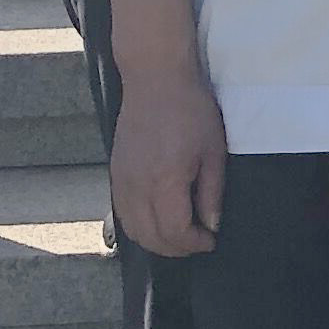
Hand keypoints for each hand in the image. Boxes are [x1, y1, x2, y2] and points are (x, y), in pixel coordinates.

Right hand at [111, 67, 229, 255]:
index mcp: (165, 180)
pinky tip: (157, 220)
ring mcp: (121, 180)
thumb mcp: (213, 151)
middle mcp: (137, 186)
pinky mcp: (115, 173)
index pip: (175, 232)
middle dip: (177, 248)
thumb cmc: (190, 109)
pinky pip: (123, 214)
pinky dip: (139, 227)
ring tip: (179, 234)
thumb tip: (211, 225)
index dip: (194, 243)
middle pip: (151, 238)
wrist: (155, 79)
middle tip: (197, 241)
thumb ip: (211, 193)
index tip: (210, 240)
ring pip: (133, 230)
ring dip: (156, 241)